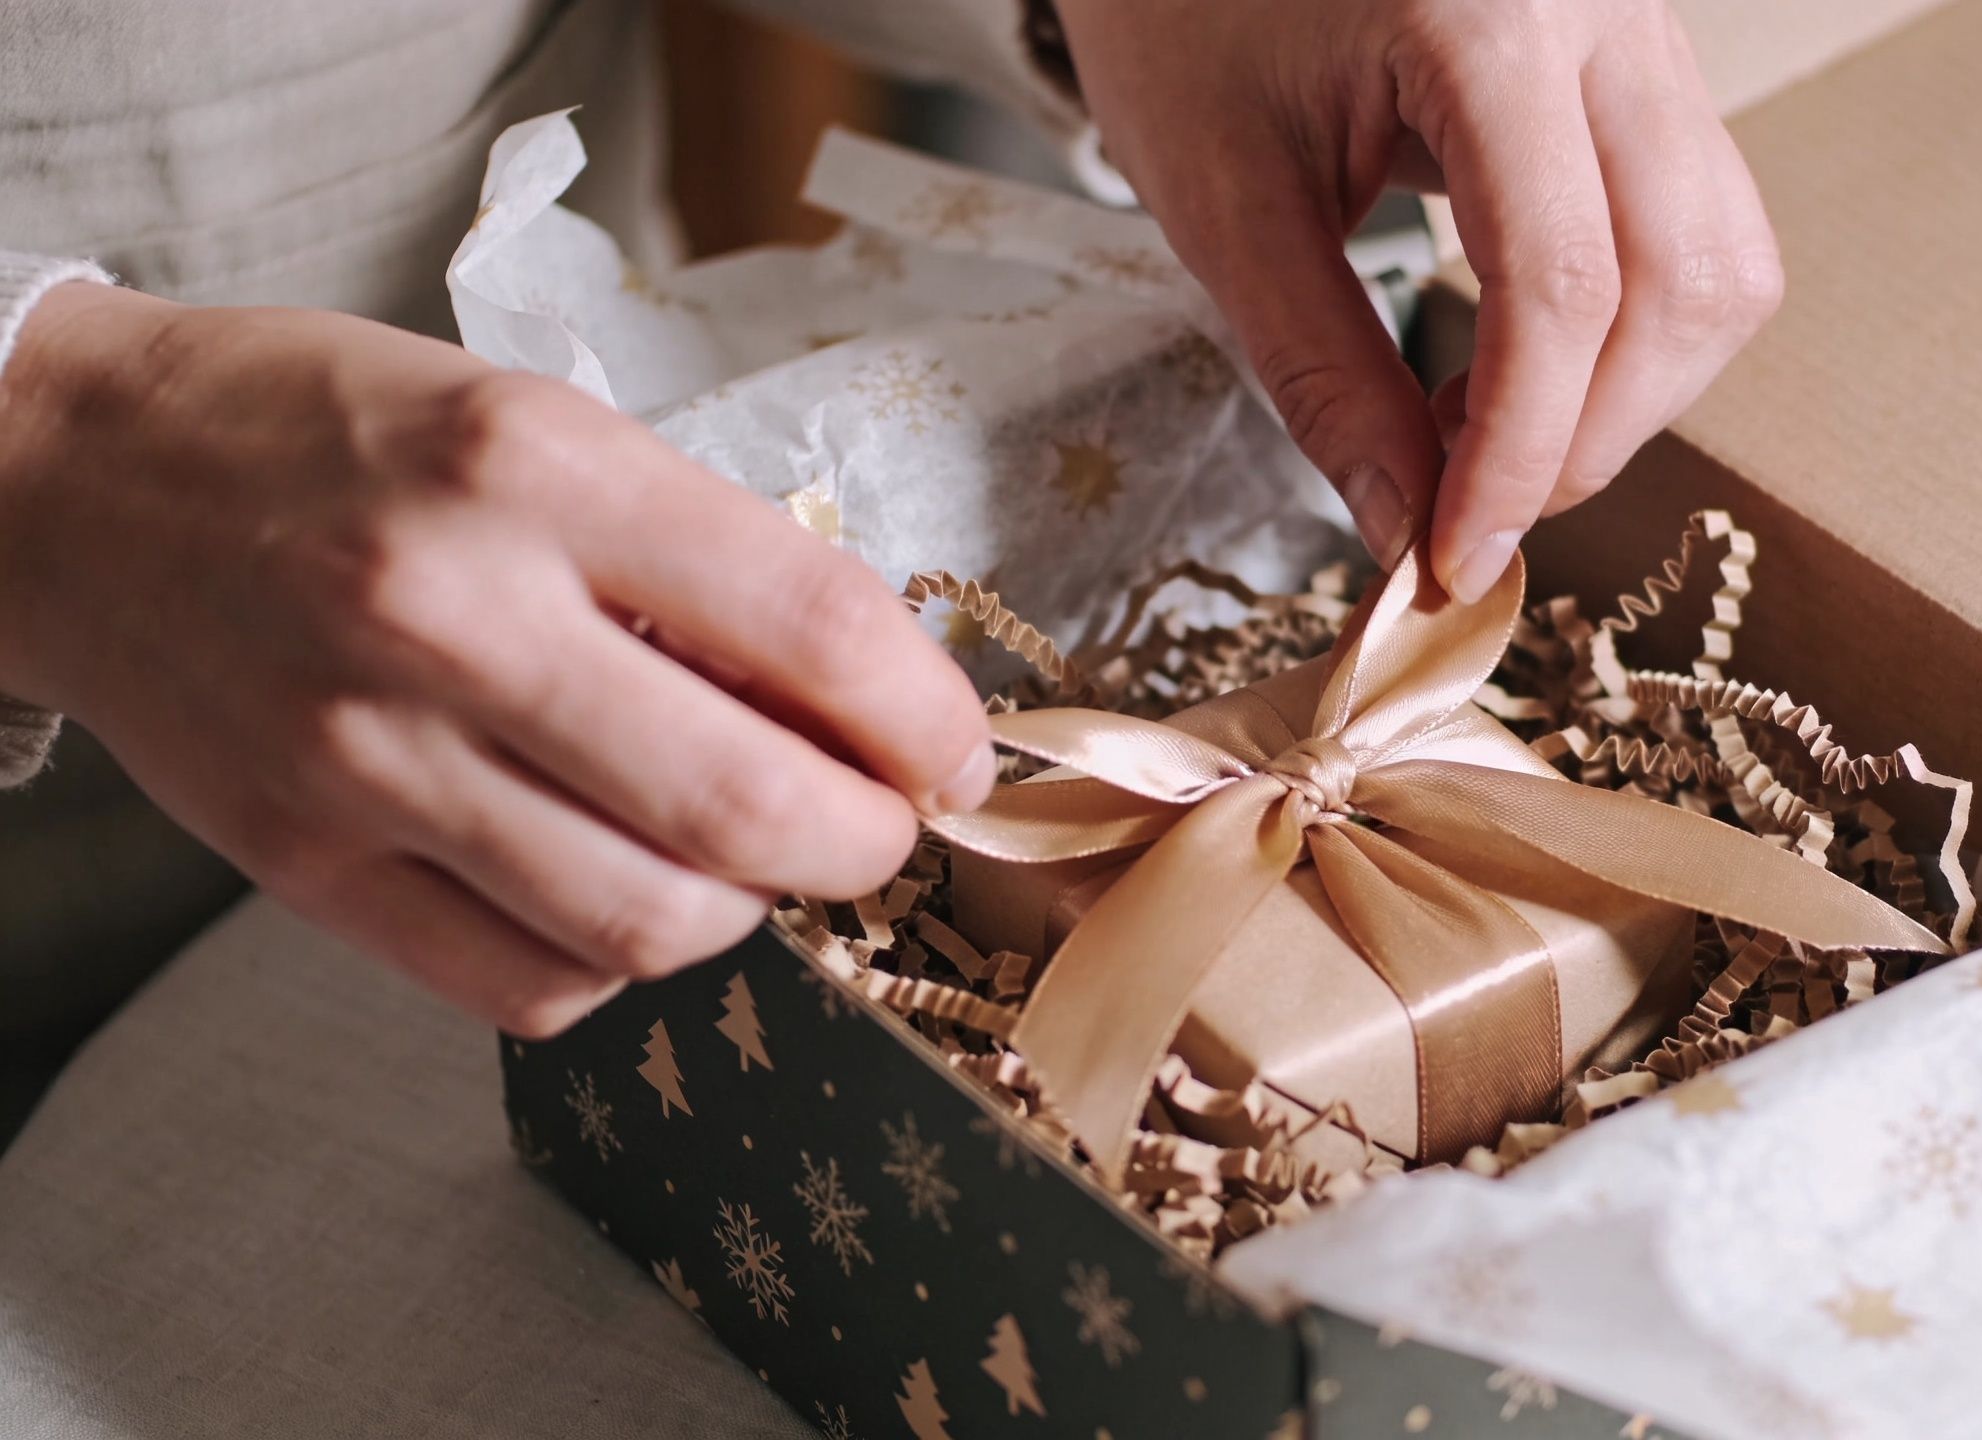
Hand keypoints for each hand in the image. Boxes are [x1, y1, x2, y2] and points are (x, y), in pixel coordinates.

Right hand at [0, 284, 992, 1034]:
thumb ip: (697, 559)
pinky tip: (617, 892)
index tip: (955, 754)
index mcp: (535, 467)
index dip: (926, 718)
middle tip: (878, 826)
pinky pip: (530, 986)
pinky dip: (618, 962)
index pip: (811, 626)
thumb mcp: (540, 426)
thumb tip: (864, 701)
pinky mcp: (301, 866)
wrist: (73, 481)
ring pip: (650, 921)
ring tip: (744, 854)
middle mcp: (451, 613)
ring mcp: (365, 757)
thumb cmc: (338, 437)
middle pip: (748, 811)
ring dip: (748, 911)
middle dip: (866, 842)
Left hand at [1053, 0, 1782, 600]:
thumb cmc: (1187, 14)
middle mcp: (1606, 8)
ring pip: (1723, 262)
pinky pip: (1704, 225)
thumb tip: (1410, 536)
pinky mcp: (1649, 63)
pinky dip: (1636, 332)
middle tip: (1471, 513)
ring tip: (1488, 431)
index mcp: (1488, 19)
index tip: (1455, 558)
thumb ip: (1322, 374)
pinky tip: (1524, 366)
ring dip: (1632, 394)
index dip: (1521, 451)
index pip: (1561, 282)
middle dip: (1589, 437)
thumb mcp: (1222, 202)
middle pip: (1684, 281)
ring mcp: (1648, 27)